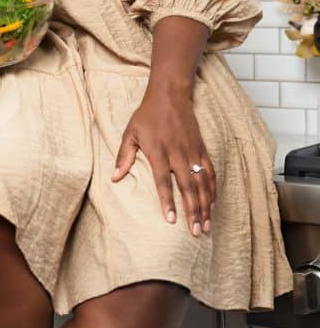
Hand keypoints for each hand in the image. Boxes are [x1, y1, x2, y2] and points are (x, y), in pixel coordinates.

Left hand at [112, 85, 215, 235]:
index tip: (171, 220)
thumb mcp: (130, 133)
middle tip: (196, 231)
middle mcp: (178, 153)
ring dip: (205, 205)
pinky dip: (213, 189)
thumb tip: (114, 178)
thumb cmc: (147, 116)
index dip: (167, 201)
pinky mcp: (202, 149)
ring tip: (206, 225)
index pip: (163, 181)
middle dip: (192, 210)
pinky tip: (213, 204)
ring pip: (202, 183)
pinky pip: (210, 173)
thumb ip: (124, 156)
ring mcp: (192, 152)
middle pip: (187, 187)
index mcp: (158, 151)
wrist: (170, 95)